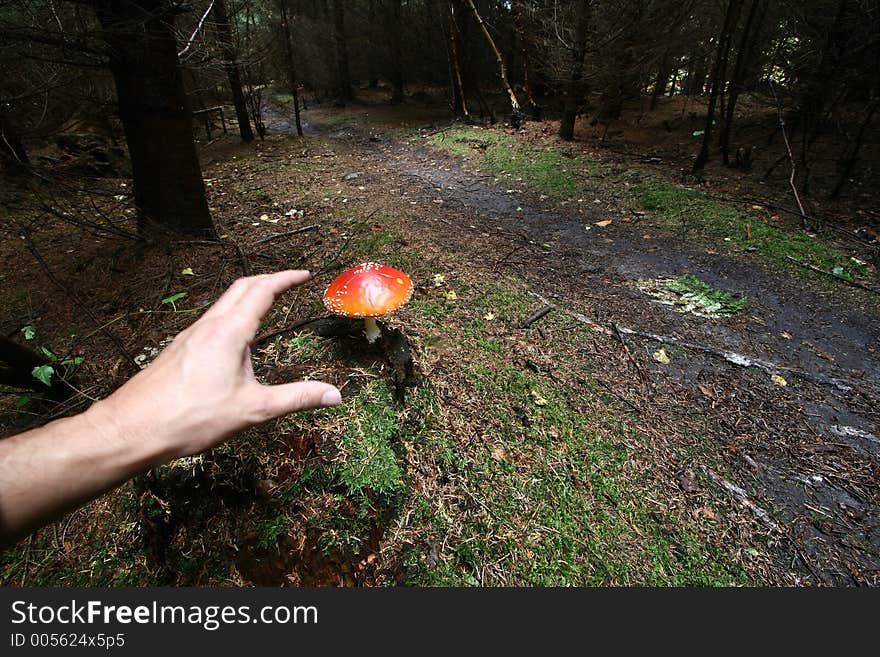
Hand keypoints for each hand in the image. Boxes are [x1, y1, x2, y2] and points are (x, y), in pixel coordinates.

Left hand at [94, 270, 341, 459]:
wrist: (132, 428)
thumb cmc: (190, 418)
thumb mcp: (253, 410)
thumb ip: (296, 398)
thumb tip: (334, 395)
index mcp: (229, 332)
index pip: (262, 291)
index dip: (286, 279)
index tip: (305, 274)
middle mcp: (208, 326)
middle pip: (241, 288)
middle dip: (269, 279)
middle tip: (290, 282)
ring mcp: (190, 336)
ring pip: (223, 304)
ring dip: (248, 295)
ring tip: (266, 303)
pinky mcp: (179, 350)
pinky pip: (210, 321)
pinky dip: (231, 315)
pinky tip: (234, 339)